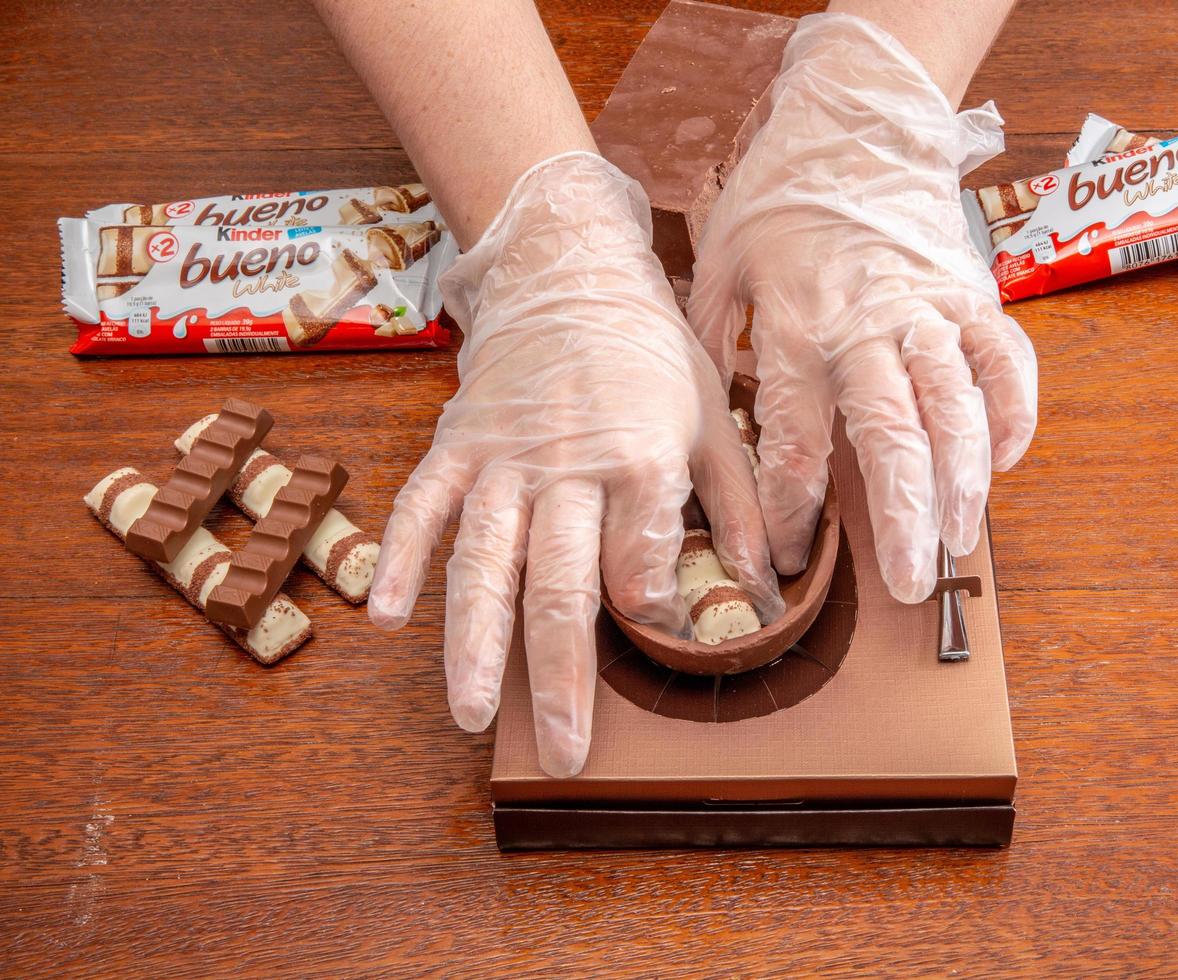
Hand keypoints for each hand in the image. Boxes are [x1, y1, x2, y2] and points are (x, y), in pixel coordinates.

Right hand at [369, 152, 781, 776]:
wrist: (570, 273)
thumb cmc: (652, 354)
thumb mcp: (714, 420)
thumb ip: (741, 506)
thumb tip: (771, 590)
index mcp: (642, 458)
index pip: (640, 563)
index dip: (650, 614)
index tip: (655, 650)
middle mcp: (569, 466)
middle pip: (560, 584)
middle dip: (560, 674)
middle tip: (562, 749)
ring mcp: (503, 458)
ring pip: (483, 561)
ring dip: (473, 642)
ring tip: (470, 713)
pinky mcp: (455, 445)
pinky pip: (422, 506)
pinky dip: (401, 557)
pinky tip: (388, 617)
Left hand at [688, 13, 1037, 602]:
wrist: (853, 124)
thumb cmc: (777, 201)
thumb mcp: (720, 268)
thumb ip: (713, 347)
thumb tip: (701, 428)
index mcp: (797, 328)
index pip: (794, 441)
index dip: (790, 512)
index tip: (785, 559)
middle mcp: (867, 327)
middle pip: (892, 438)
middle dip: (904, 520)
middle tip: (912, 584)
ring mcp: (928, 309)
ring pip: (958, 408)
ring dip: (967, 482)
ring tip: (963, 540)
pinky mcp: (973, 292)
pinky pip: (1006, 359)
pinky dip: (1015, 412)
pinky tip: (1005, 462)